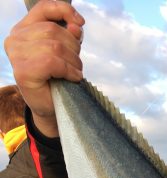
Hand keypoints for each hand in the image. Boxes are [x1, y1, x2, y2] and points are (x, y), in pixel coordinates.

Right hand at [4, 0, 84, 136]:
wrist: (50, 108)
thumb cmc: (57, 79)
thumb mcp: (65, 52)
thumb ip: (69, 35)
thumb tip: (77, 25)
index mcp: (23, 29)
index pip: (44, 8)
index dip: (65, 11)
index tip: (81, 23)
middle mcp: (15, 39)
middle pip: (53, 30)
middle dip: (73, 47)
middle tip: (77, 64)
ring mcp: (16, 55)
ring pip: (55, 46)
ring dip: (73, 61)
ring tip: (75, 72)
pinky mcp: (23, 71)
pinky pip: (53, 62)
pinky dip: (69, 70)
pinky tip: (73, 78)